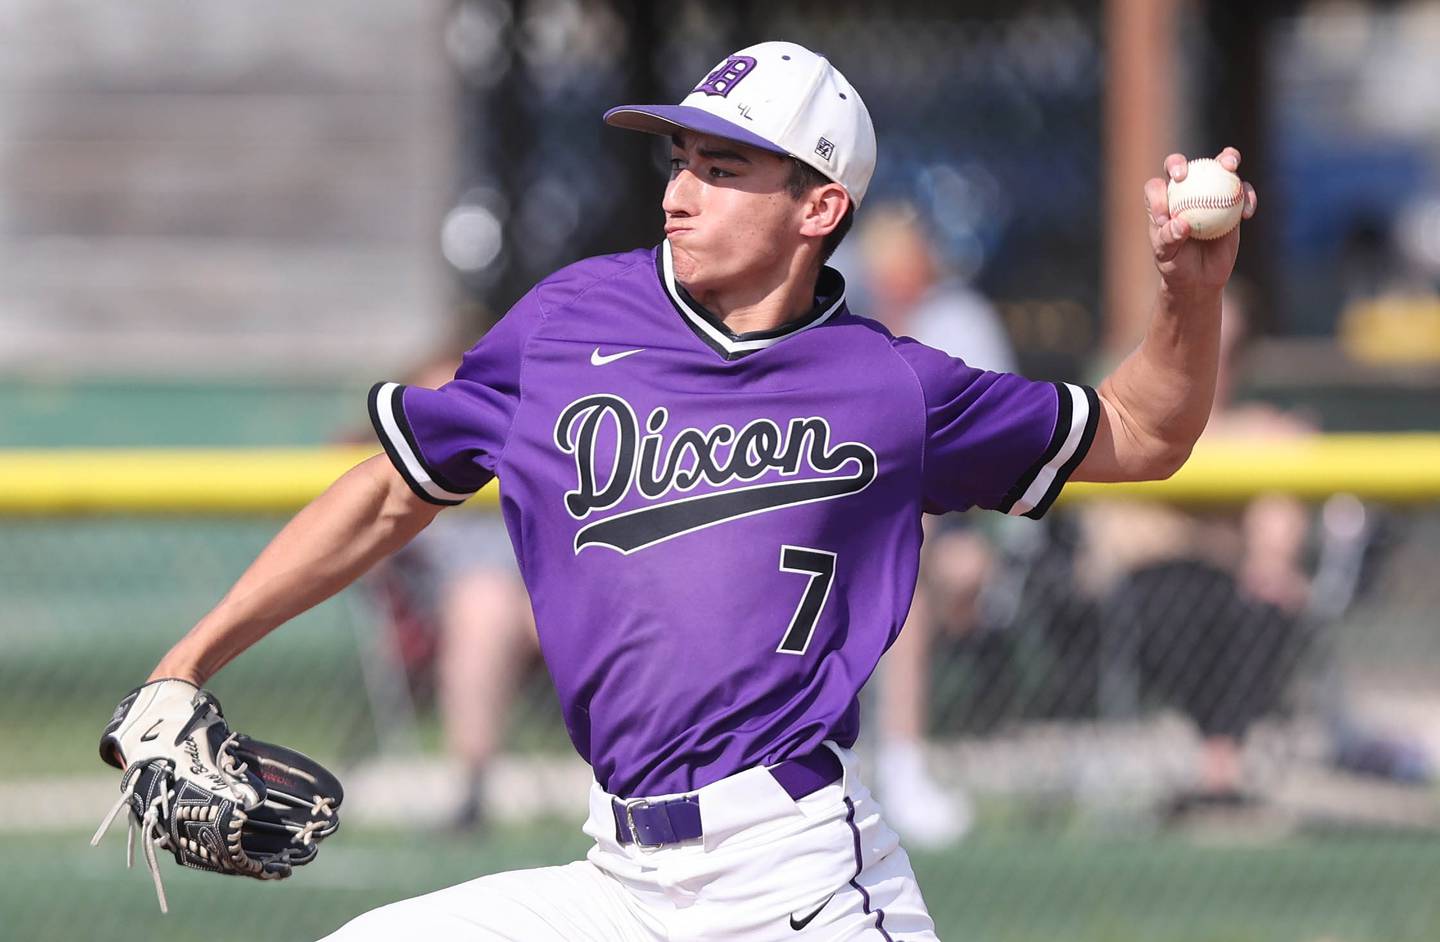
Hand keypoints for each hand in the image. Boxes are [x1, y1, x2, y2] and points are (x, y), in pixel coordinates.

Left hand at [1144, 148, 1257, 293]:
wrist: (1200, 278)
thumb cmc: (1177, 266)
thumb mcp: (1167, 256)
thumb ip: (1169, 239)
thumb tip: (1181, 223)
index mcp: (1162, 202)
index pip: (1155, 188)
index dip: (1157, 194)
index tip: (1165, 216)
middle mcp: (1184, 191)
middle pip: (1180, 166)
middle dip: (1178, 162)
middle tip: (1183, 174)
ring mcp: (1209, 192)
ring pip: (1218, 168)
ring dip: (1227, 159)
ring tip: (1230, 166)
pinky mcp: (1232, 201)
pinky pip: (1242, 192)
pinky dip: (1247, 197)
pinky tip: (1247, 212)